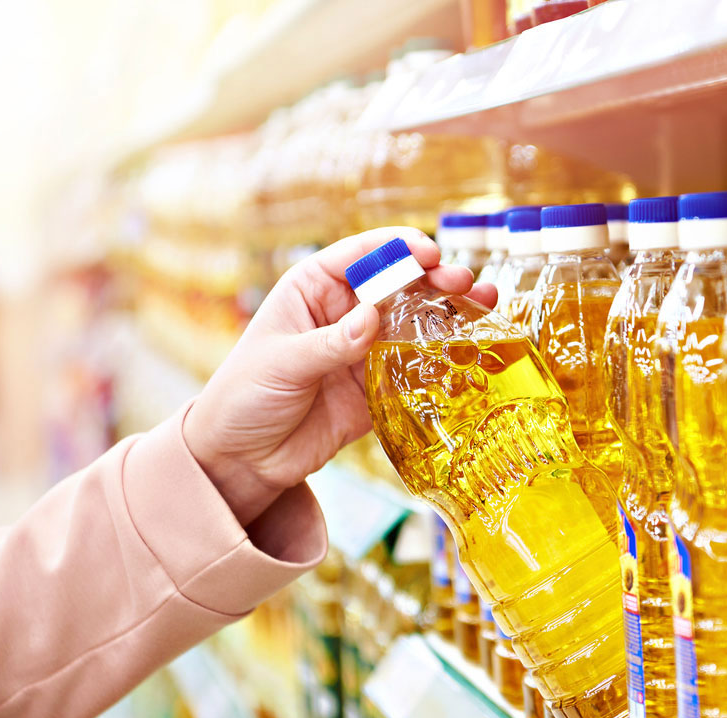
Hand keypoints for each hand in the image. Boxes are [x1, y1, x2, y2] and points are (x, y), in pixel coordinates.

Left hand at [184, 227, 496, 526]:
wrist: (243, 459)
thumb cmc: (245, 396)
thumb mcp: (283, 363)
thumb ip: (331, 342)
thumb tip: (371, 318)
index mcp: (312, 289)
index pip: (361, 255)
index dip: (398, 248)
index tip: (429, 253)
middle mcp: (344, 313)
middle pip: (398, 284)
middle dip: (434, 279)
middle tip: (464, 282)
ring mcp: (363, 350)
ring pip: (414, 323)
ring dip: (449, 313)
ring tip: (483, 305)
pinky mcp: (377, 387)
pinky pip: (415, 367)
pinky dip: (443, 359)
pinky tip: (470, 351)